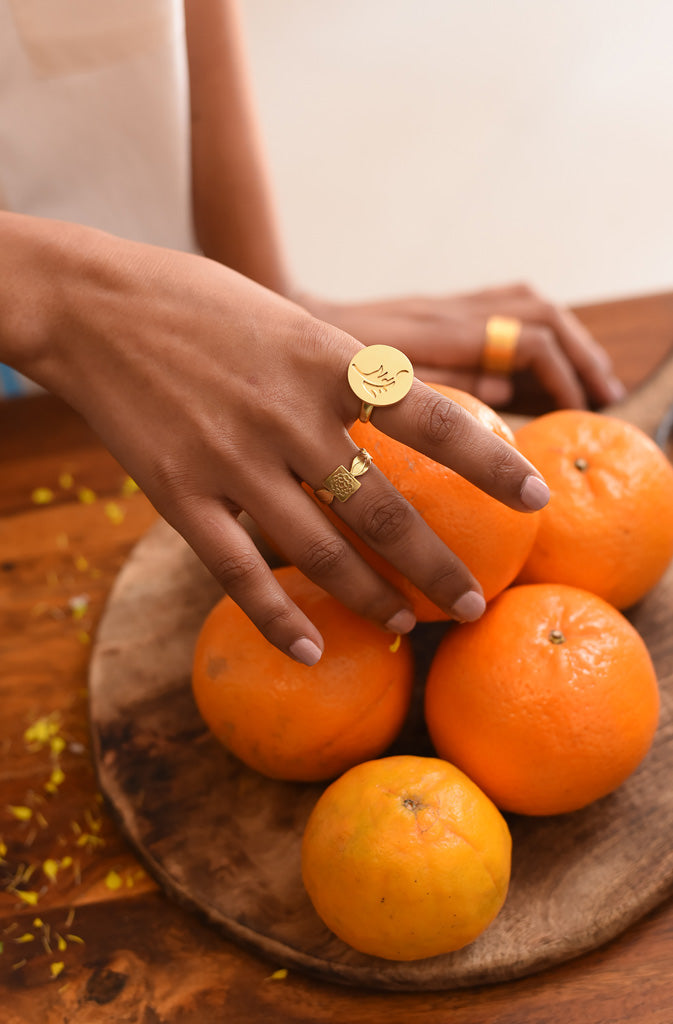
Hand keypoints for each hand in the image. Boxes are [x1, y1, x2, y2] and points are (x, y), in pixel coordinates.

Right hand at [16, 223, 549, 663]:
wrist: (96, 305)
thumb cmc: (202, 305)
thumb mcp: (292, 321)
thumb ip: (344, 375)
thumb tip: (405, 419)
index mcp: (326, 361)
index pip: (431, 416)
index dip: (489, 462)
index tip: (535, 497)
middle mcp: (288, 416)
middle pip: (383, 510)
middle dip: (437, 565)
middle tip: (472, 604)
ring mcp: (232, 460)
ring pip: (319, 552)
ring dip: (370, 599)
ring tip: (404, 625)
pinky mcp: (180, 495)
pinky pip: (239, 572)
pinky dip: (277, 617)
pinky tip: (308, 648)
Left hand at [300, 283, 624, 409]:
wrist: (285, 320)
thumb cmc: (316, 369)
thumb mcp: (367, 391)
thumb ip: (432, 391)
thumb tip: (497, 392)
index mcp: (440, 333)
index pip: (527, 341)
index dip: (560, 377)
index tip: (575, 415)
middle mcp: (450, 311)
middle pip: (540, 316)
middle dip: (580, 355)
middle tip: (604, 396)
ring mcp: (446, 305)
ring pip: (528, 304)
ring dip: (568, 337)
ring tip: (591, 380)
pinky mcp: (439, 309)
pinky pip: (505, 305)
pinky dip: (539, 329)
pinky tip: (546, 362)